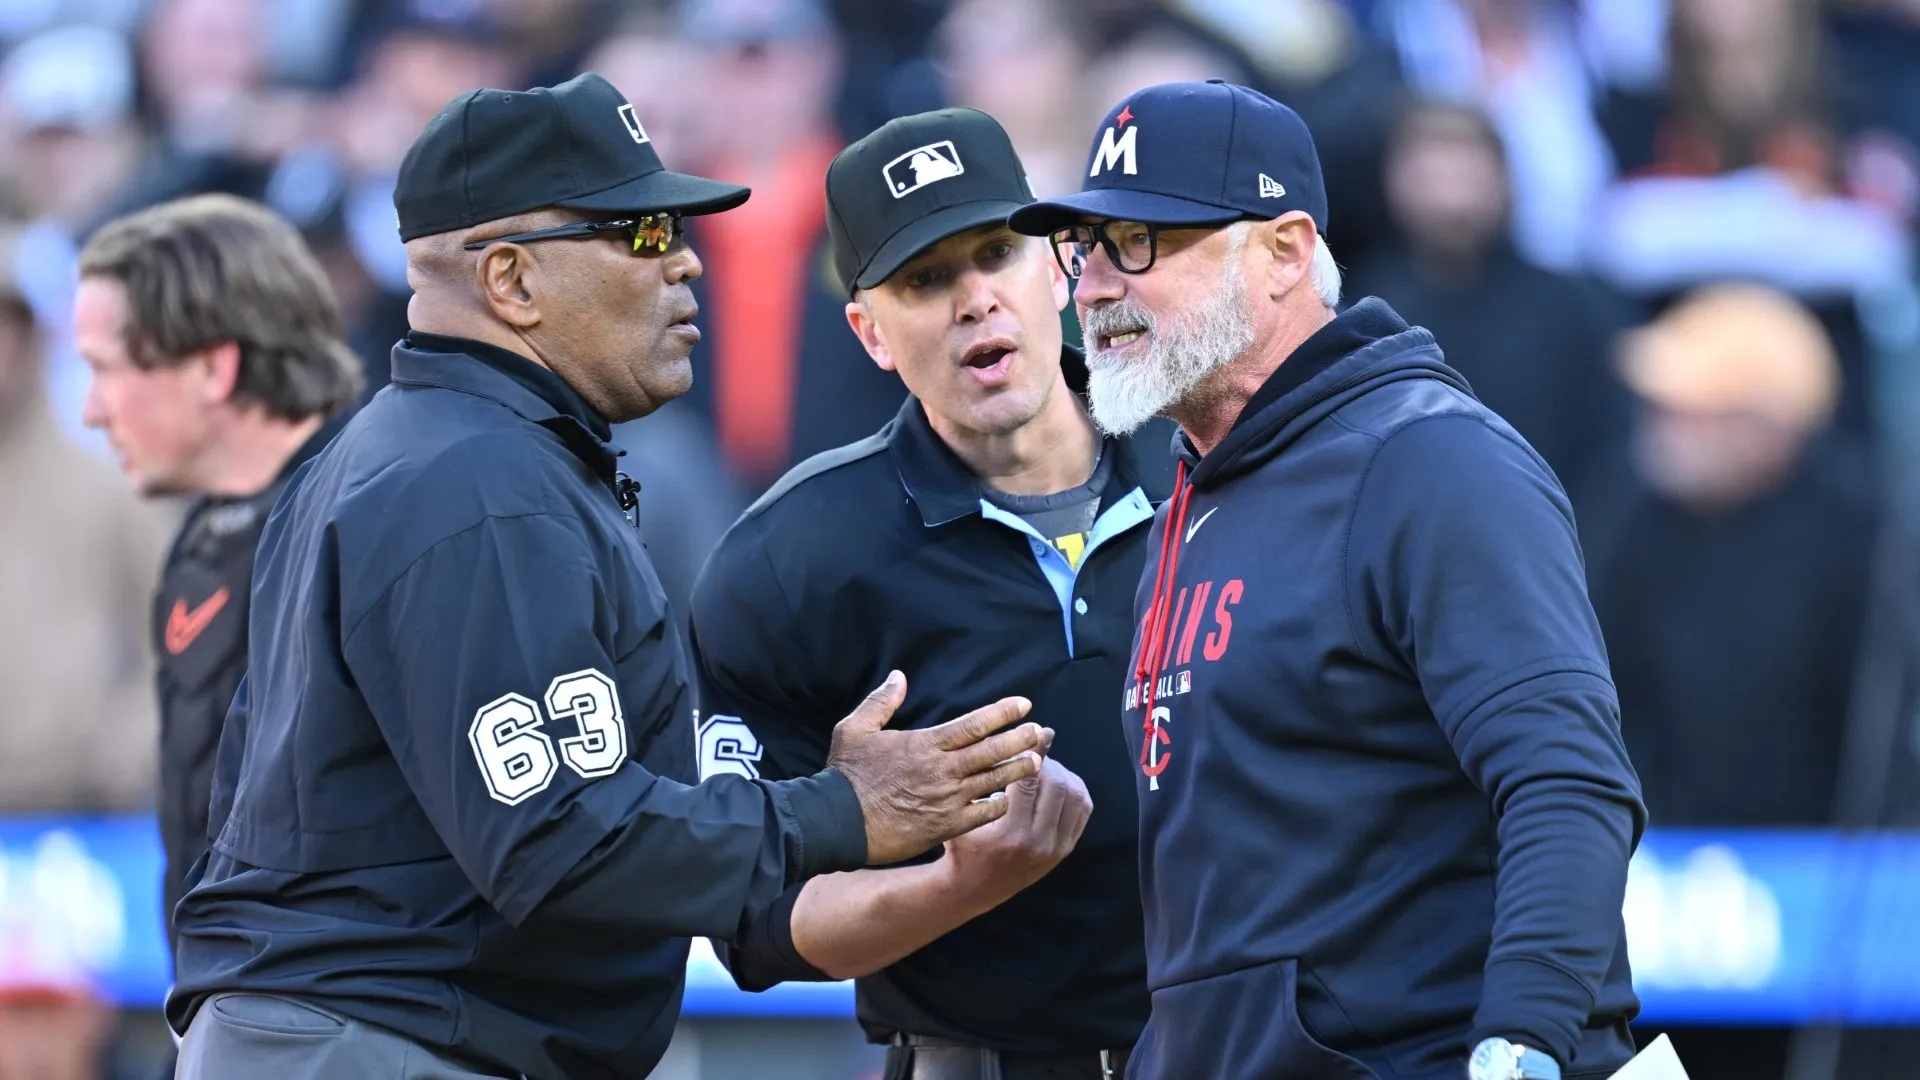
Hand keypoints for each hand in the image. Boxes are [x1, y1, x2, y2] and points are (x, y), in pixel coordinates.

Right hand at [827, 671, 1047, 864]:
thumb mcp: (854, 729)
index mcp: (925, 744)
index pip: (973, 724)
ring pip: (992, 781)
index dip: (1002, 713)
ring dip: (1017, 770)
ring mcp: (946, 800)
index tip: (1024, 705)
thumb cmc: (845, 776)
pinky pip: (982, 814)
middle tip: (1041, 732)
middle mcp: (942, 770)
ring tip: (1038, 761)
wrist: (836, 823)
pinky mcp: (945, 826)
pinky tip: (1008, 798)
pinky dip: (998, 804)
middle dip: (1019, 740)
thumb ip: (881, 702)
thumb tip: (898, 676)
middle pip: (991, 751)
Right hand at [943, 755, 1092, 902]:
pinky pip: (1082, 811)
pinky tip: (1057, 782)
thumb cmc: (962, 846)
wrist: (974, 888)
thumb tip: (1008, 743)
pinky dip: (1074, 790)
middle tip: (1033, 753)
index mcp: (1010, 833)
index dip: (1034, 752)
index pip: (1029, 781)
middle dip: (1048, 762)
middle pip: (1057, 786)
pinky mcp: (1063, 851)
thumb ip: (983, 781)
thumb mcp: (963, 815)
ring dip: (1063, 774)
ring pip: (1076, 797)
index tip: (1035, 733)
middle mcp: (1037, 842)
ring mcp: (1054, 849)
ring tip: (1044, 768)